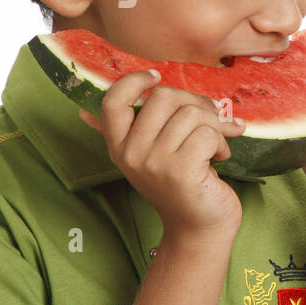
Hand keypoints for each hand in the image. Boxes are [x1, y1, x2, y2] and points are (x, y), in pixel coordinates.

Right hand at [78, 69, 244, 236]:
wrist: (200, 229)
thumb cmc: (182, 187)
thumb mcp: (150, 157)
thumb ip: (129, 133)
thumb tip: (82, 112)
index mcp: (120, 146)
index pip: (112, 101)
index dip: (134, 81)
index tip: (156, 76)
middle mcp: (131, 154)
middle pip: (163, 96)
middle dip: (196, 103)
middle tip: (212, 121)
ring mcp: (154, 162)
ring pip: (191, 113)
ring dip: (216, 126)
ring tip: (217, 146)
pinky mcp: (180, 170)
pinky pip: (208, 132)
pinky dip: (223, 142)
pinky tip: (221, 158)